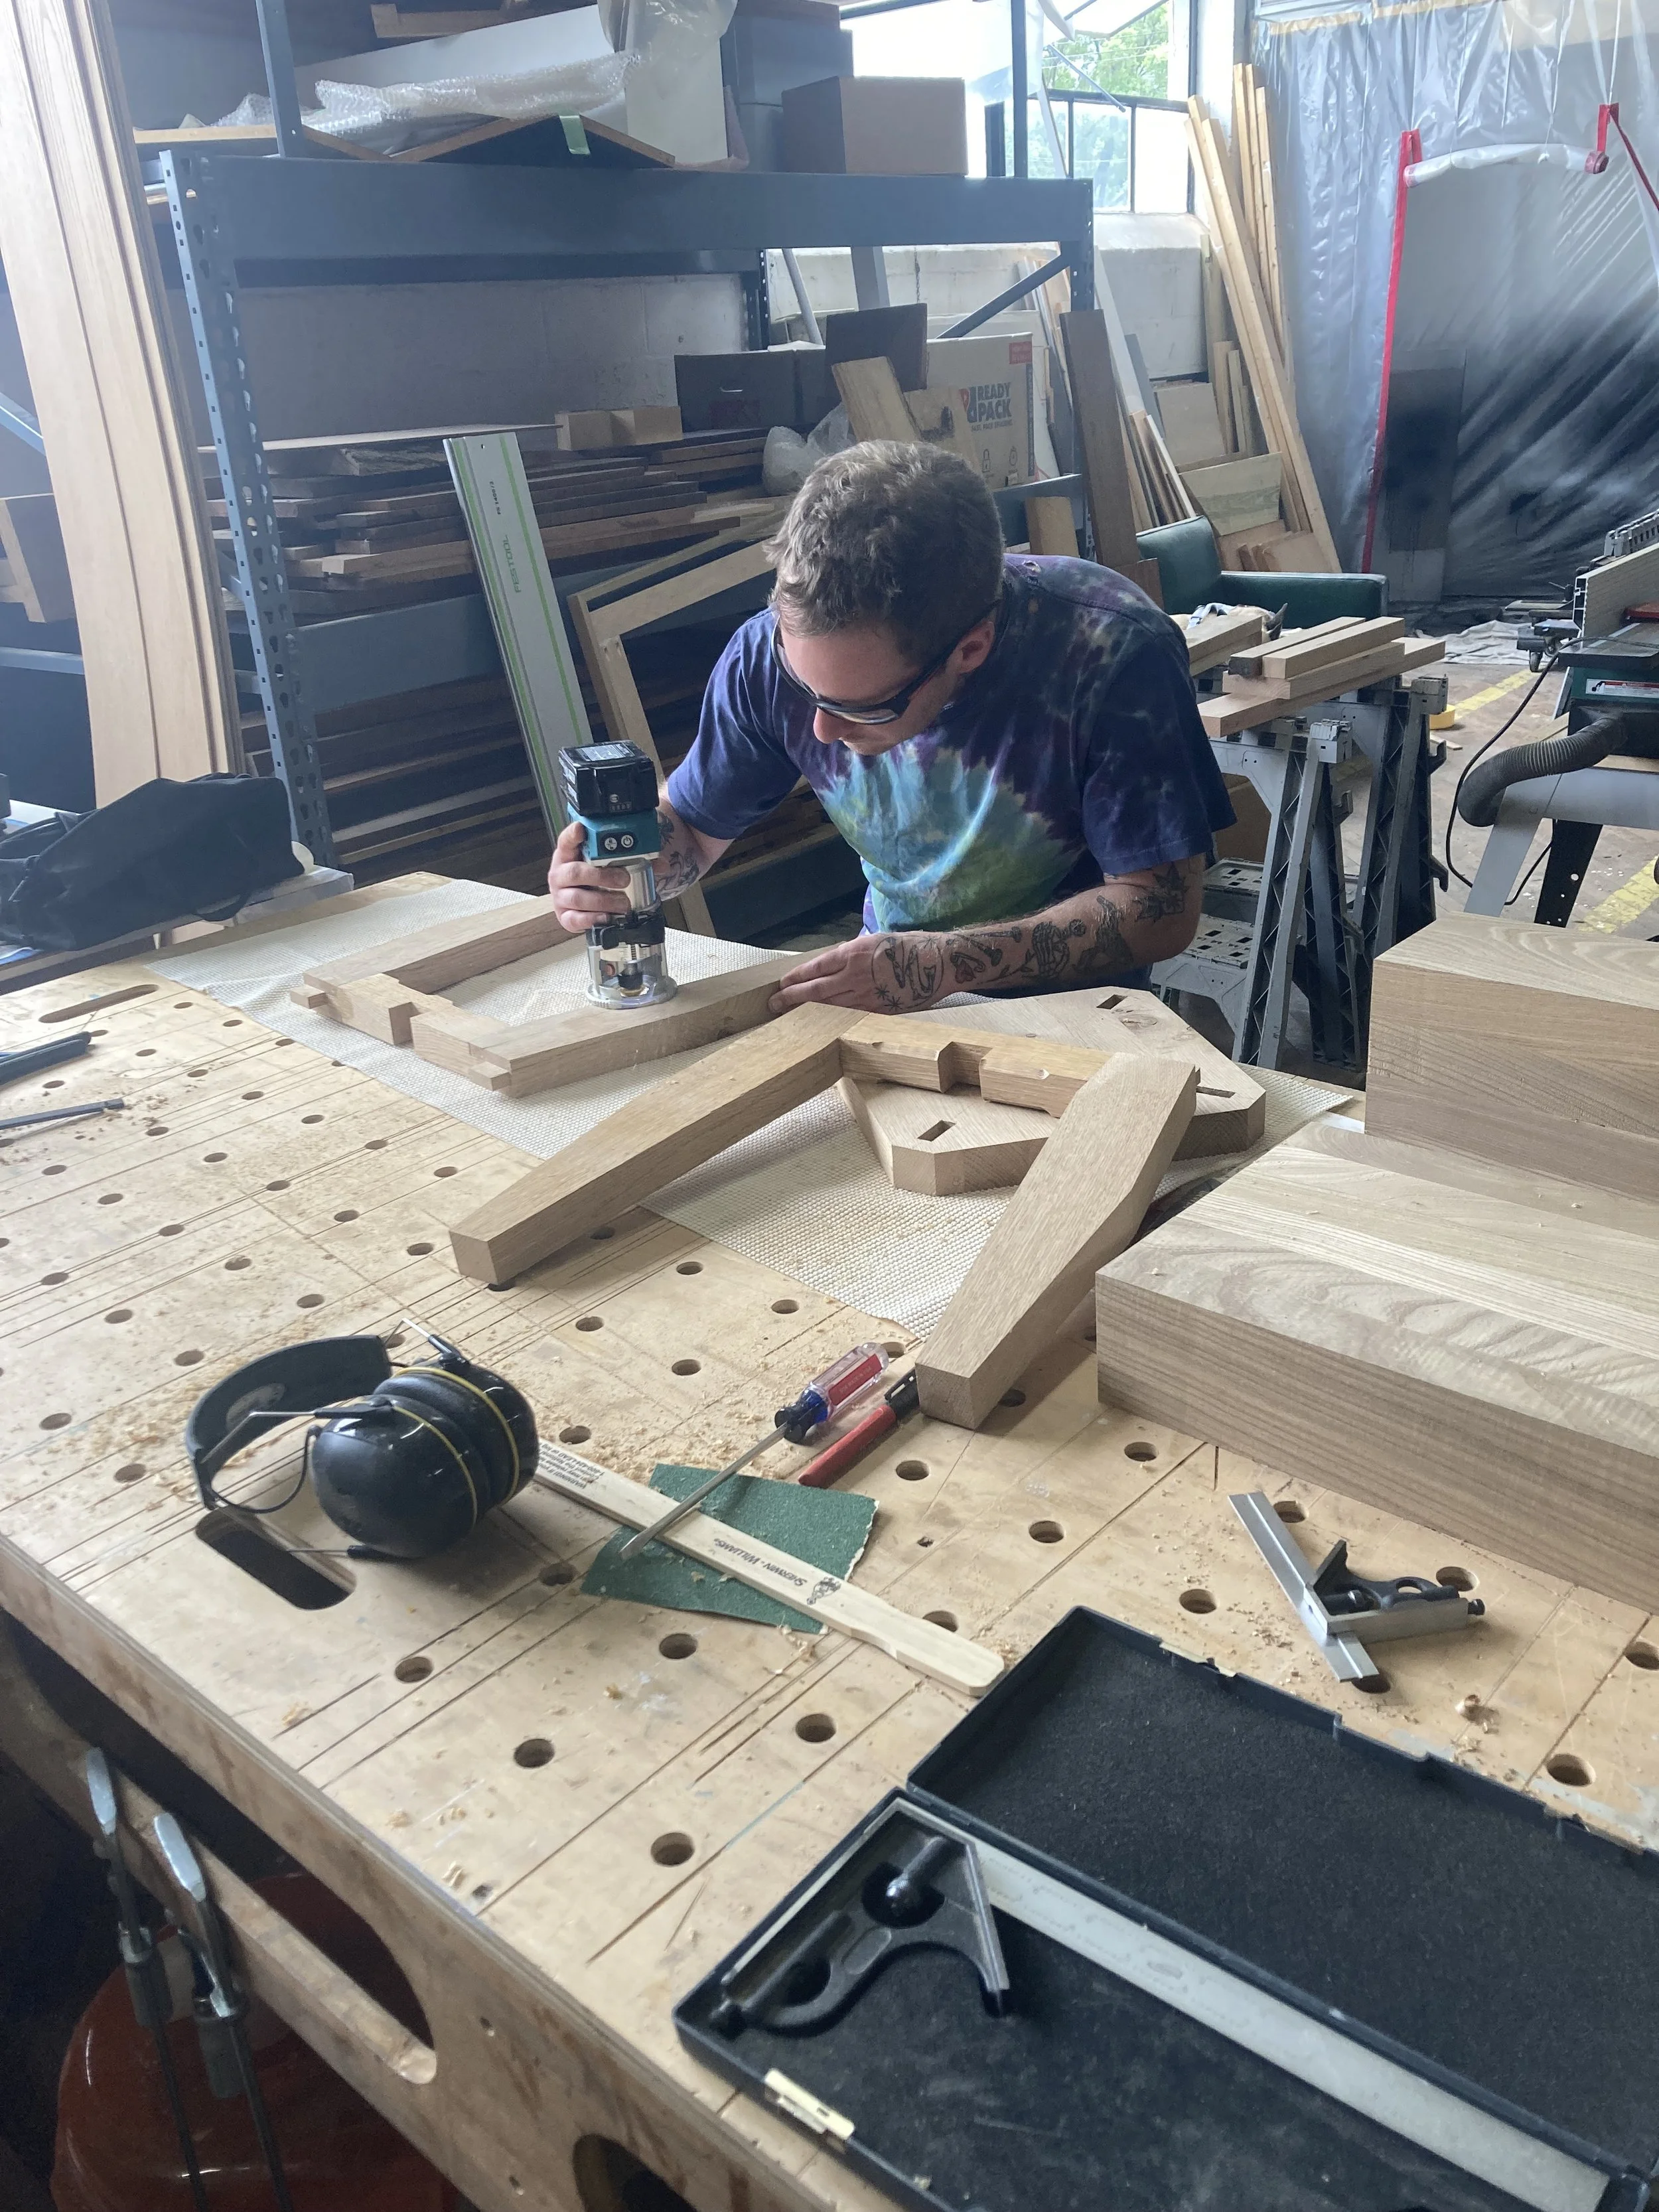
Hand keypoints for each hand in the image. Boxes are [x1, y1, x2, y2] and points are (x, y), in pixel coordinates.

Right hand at [547, 820, 628, 933]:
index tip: (582, 829)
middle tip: (625, 879)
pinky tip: (608, 917)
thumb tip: (662, 865)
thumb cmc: (601, 877)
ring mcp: (560, 896)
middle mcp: (560, 874)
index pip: (566, 840)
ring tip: (624, 903)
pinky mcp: (564, 916)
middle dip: (601, 876)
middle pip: (574, 872)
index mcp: (569, 855)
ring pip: (577, 898)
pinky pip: (575, 919)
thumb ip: (636, 860)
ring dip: (603, 901)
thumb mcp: (614, 864)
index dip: (572, 835)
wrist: (592, 901)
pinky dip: (593, 919)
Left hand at [769, 932, 945, 1014]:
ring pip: (829, 1007)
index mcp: (853, 953)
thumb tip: (835, 962)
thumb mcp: (875, 939)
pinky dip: (831, 1018)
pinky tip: (821, 1022)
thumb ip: (853, 952)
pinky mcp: (878, 1011)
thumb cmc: (910, 946)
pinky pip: (849, 1015)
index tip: (782, 984)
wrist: (939, 962)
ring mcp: (866, 996)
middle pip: (815, 991)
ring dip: (807, 1012)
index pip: (814, 968)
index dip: (795, 978)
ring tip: (789, 1015)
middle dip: (791, 998)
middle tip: (773, 1005)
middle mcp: (855, 975)